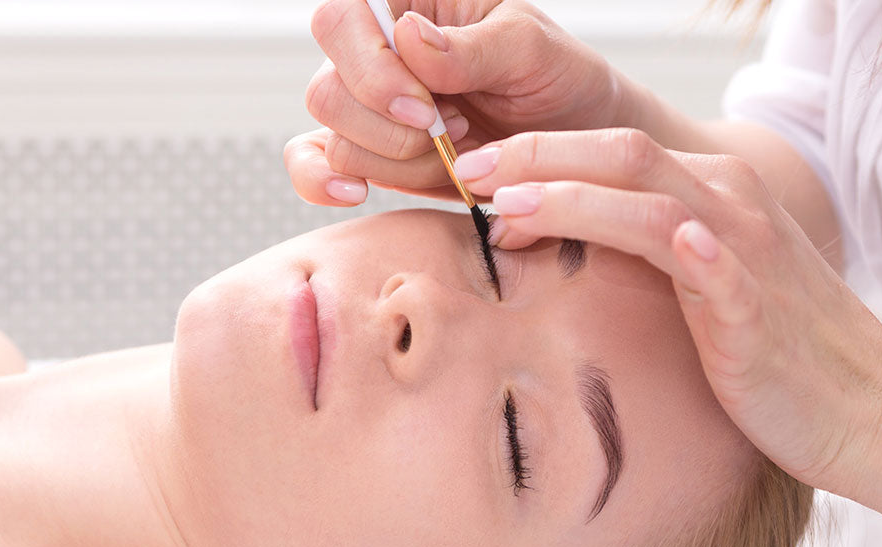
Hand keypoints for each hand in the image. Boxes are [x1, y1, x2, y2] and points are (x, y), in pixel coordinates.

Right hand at [285, 0, 621, 205]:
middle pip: (327, 90)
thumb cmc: (554, 79)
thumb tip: (405, 37)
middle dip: (390, 130)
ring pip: (336, 141)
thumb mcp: (528, 50)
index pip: (340, 20)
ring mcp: (368, 109)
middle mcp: (375, 54)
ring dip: (397, 163)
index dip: (372, 72)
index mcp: (406, 3)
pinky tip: (356, 193)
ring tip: (452, 153)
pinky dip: (323, 184)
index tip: (425, 108)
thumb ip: (470, 47)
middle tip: (452, 131)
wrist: (566, 143)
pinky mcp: (370, 155)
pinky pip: (315, 165)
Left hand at [453, 129, 881, 513]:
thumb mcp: (697, 282)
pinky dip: (690, 249)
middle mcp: (726, 205)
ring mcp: (744, 252)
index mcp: (705, 194)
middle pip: (621, 155)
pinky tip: (668, 242)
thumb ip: (640, 250)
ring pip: (652, 200)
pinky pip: (721, 268)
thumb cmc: (762, 344)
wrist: (854, 399)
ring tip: (506, 207)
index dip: (538, 152)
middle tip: (465, 171)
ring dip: (575, 198)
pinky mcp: (756, 308)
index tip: (473, 172)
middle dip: (537, 156)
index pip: (612, 152)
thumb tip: (557, 242)